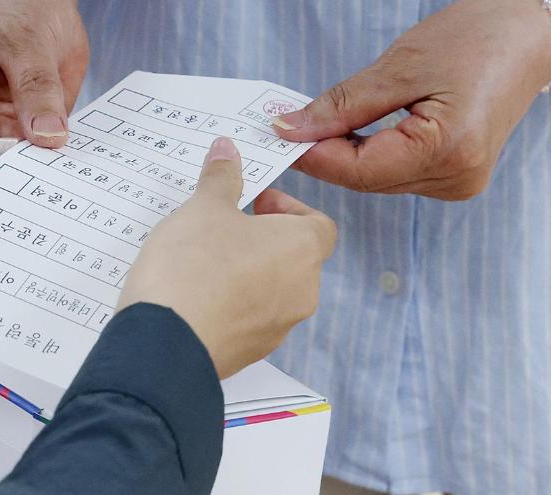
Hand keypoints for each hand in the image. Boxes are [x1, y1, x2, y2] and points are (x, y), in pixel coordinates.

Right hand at [0, 0, 88, 184]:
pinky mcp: (16, 131)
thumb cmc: (20, 4)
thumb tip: (48, 138)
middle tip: (47, 175)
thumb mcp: (29, 38)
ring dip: (27, 176)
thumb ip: (37, 88)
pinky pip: (27, 163)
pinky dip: (46, 168)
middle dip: (5, 174)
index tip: (22, 158)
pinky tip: (68, 166)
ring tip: (60, 172)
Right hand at [117, 138, 336, 378]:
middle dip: (261, 240)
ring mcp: (277, 328)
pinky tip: (193, 296)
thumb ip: (221, 178)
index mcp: (302, 250)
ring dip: (246, 273)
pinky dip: (229, 305)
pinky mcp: (249, 353)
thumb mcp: (203, 208)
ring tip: (201, 262)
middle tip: (222, 227)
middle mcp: (301, 292)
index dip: (288, 209)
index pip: (317, 224)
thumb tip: (227, 149)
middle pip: (293, 257)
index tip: (255, 203)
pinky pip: (246, 320)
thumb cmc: (193, 266)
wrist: (164, 343)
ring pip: (270, 291)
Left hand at [273, 0, 550, 199]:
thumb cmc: (475, 39)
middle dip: (323, 154)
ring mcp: (456, 183)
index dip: (312, 155)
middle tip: (285, 128)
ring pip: (375, 180)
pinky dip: (367, 156)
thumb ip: (341, 105)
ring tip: (316, 127)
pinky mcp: (452, 178)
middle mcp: (454, 178)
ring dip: (343, 156)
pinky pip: (393, 174)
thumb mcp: (399, 67)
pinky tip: (350, 136)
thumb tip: (290, 129)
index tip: (275, 136)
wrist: (527, 39)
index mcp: (448, 150)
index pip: (358, 170)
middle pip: (365, 179)